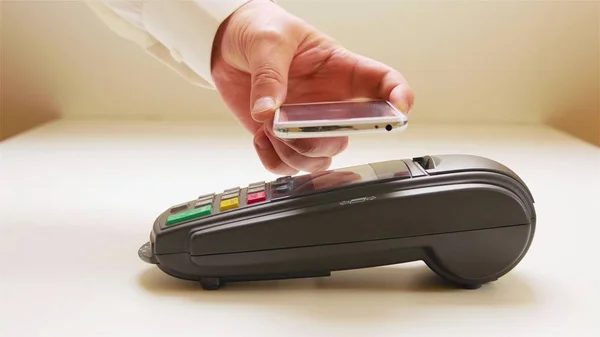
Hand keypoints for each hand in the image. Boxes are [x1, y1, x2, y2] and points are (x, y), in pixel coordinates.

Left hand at [211, 0, 413, 174]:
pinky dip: (274, 161)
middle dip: (325, 141)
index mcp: (339, 69)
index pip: (381, 82)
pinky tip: (261, 138)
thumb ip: (269, 76)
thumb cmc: (261, 29)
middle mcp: (328, 102)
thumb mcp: (268, 42)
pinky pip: (287, 165)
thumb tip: (267, 111)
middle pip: (348, 136)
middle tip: (299, 126)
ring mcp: (306, 123)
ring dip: (296, 154)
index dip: (399, 97)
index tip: (400, 109)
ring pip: (319, 158)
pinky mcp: (281, 137)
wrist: (227, 43)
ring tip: (271, 129)